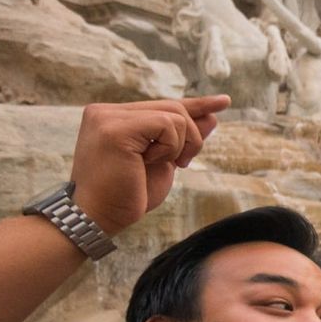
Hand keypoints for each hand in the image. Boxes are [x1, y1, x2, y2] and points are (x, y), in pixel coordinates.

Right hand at [68, 95, 229, 235]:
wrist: (96, 219)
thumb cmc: (126, 197)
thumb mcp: (163, 163)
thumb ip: (182, 139)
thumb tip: (212, 117)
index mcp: (112, 117)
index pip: (162, 106)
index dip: (196, 105)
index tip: (223, 102)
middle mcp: (105, 111)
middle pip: (172, 107)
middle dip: (190, 137)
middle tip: (182, 163)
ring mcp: (108, 117)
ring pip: (174, 115)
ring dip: (179, 146)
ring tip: (156, 165)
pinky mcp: (115, 128)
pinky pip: (166, 124)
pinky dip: (170, 147)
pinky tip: (150, 162)